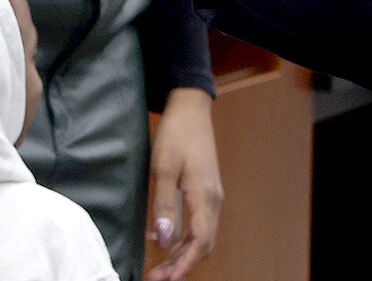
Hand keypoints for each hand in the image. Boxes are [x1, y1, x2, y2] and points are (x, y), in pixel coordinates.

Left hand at [147, 87, 222, 280]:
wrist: (191, 107)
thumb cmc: (177, 134)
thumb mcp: (163, 168)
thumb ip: (164, 205)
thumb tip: (164, 239)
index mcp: (205, 196)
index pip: (201, 242)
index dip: (185, 265)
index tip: (167, 279)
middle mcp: (213, 199)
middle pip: (204, 244)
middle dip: (182, 265)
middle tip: (157, 277)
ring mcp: (212, 194)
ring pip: (202, 235)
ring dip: (183, 253)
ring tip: (159, 265)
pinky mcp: (206, 189)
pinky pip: (200, 222)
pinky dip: (185, 237)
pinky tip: (165, 238)